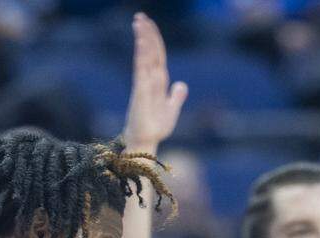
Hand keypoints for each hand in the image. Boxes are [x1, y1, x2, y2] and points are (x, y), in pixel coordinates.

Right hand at [122, 13, 187, 152]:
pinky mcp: (140, 90)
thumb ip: (176, 96)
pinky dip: (142, 55)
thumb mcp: (171, 110)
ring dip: (143, 38)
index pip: (158, 54)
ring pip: (145, 55)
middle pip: (151, 50)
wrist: (146, 141)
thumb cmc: (155, 128)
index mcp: (158, 81)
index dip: (155, 39)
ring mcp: (144, 83)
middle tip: (139, 16)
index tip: (148, 24)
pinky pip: (142, 69)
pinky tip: (141, 42)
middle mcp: (150, 79)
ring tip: (138, 21)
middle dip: (146, 33)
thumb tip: (181, 85)